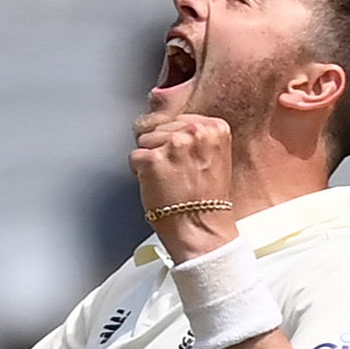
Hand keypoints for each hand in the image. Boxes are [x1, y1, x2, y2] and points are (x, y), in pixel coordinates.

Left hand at [130, 114, 234, 260]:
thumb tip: (174, 127)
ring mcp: (173, 144)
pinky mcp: (152, 159)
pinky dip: (139, 172)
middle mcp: (195, 131)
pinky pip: (134, 157)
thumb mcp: (215, 158)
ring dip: (151, 159)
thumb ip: (199, 138)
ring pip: (145, 140)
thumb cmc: (207, 201)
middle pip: (161, 128)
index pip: (180, 120)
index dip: (176, 141)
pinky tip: (156, 185)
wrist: (201, 229)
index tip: (184, 159)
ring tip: (168, 180)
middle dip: (162, 148)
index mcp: (215, 128)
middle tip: (176, 174)